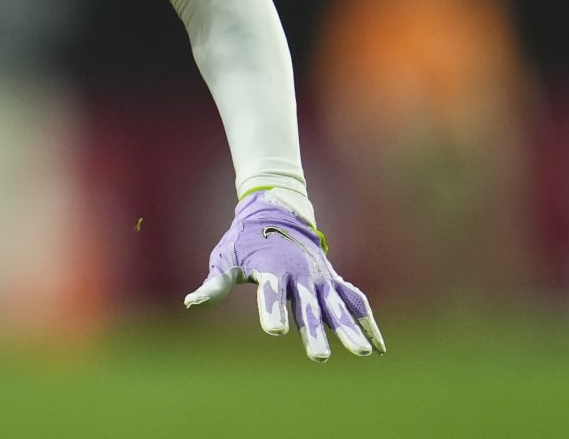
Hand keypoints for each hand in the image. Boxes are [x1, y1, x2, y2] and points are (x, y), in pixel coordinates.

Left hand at [184, 188, 385, 360]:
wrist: (276, 211)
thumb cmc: (244, 239)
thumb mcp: (225, 257)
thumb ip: (214, 283)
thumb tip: (191, 303)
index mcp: (271, 267)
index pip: (271, 292)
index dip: (272, 310)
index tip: (275, 331)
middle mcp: (299, 274)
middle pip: (307, 307)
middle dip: (313, 332)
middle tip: (319, 357)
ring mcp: (319, 278)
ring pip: (336, 306)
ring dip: (349, 329)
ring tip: (361, 354)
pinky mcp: (332, 281)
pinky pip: (354, 302)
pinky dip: (367, 322)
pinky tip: (377, 347)